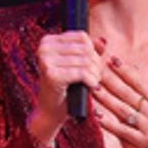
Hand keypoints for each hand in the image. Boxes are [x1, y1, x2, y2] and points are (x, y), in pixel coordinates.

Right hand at [30, 30, 105, 147]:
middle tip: (95, 76)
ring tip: (93, 82)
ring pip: (85, 61)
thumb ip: (89, 49)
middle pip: (84, 48)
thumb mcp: (76, 64)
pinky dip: (91, 81)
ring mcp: (46, 61)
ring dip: (94, 73)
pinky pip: (82, 73)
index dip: (93, 50)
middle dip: (95, 63)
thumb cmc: (65, 87)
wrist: (51, 111)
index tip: (91, 65)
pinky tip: (91, 87)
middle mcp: (44, 48)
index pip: (81, 36)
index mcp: (47, 41)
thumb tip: (104, 41)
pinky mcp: (52, 75)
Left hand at [93, 59, 147, 147]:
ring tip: (92, 88)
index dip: (126, 72)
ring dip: (106, 98)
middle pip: (127, 93)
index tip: (114, 61)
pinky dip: (110, 125)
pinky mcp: (146, 144)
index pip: (141, 84)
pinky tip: (98, 117)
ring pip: (122, 109)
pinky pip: (124, 132)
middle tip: (95, 68)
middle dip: (110, 80)